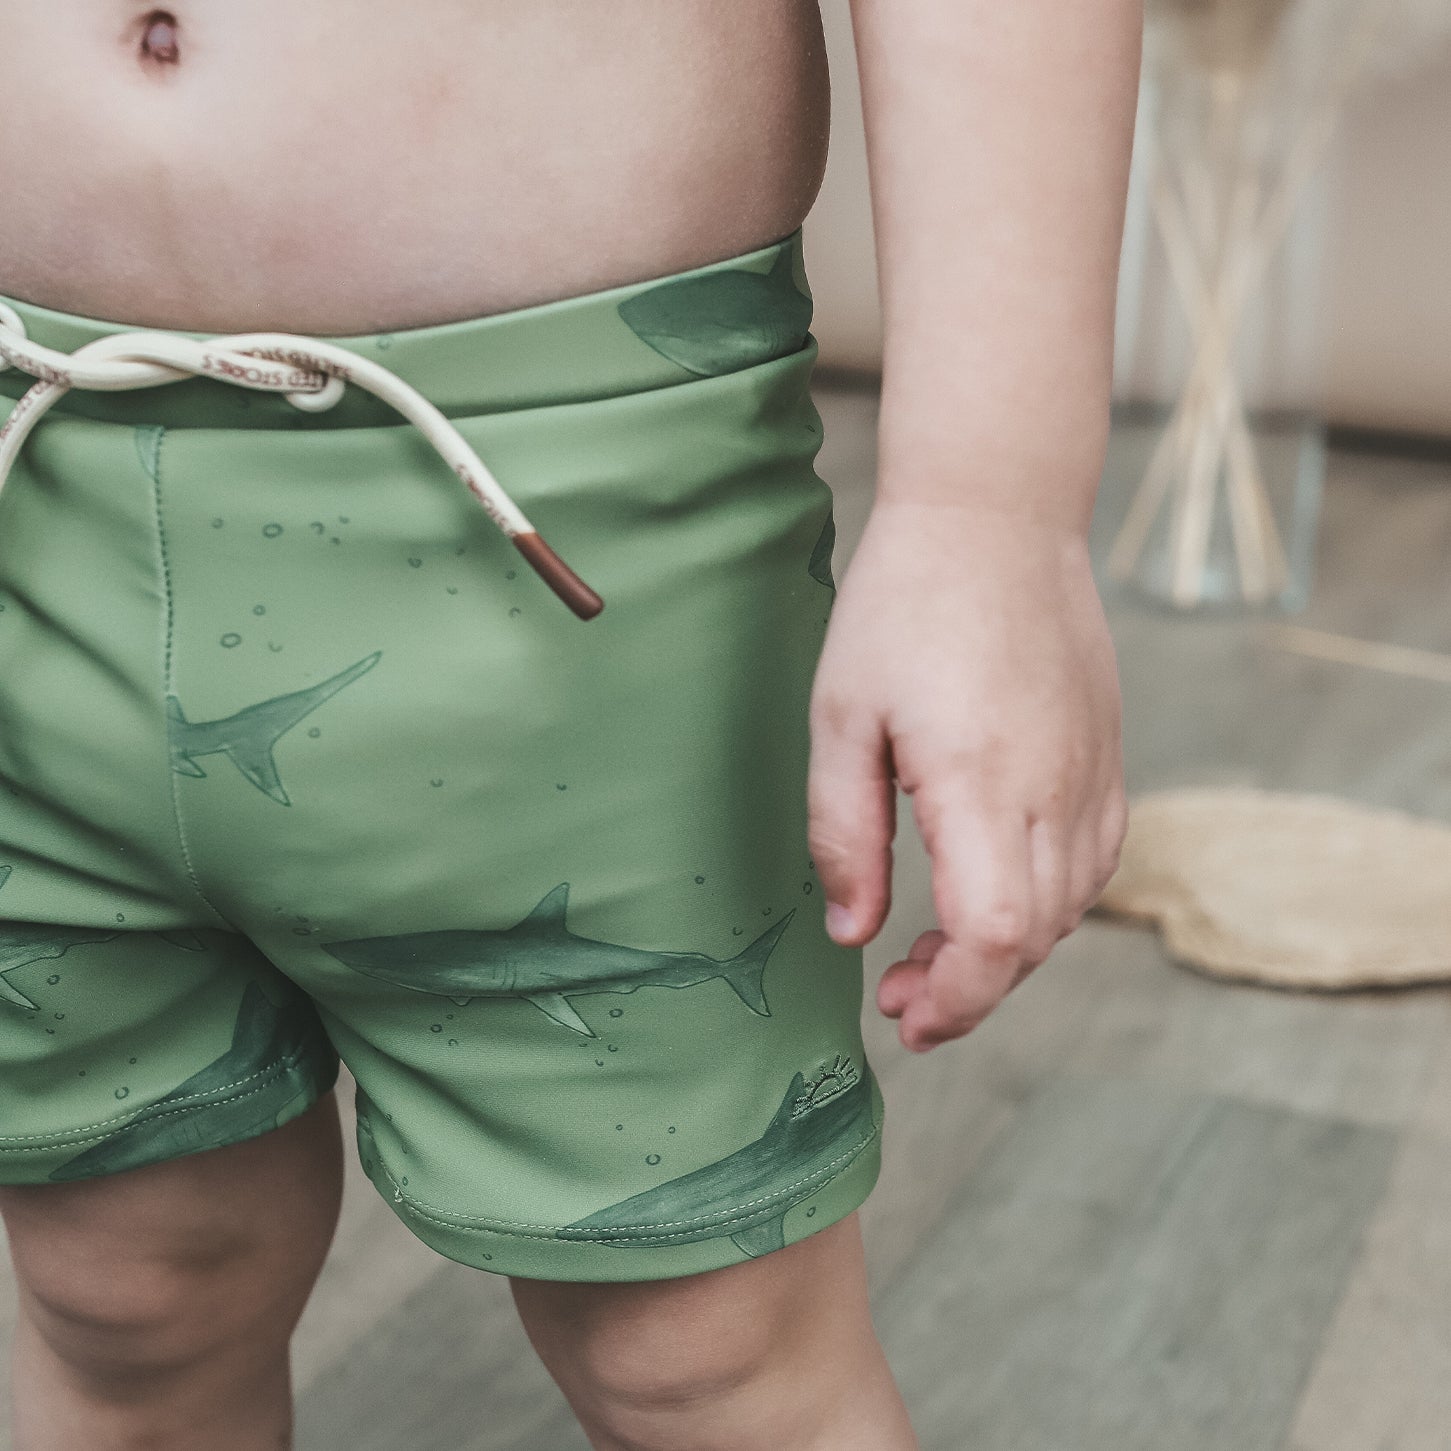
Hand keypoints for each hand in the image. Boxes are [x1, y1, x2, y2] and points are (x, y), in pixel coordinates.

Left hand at [806, 498, 1126, 1051]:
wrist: (996, 515)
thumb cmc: (903, 605)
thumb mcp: (840, 717)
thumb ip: (842, 835)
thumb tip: (853, 934)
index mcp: (981, 783)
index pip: (997, 938)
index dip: (958, 1001)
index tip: (904, 1017)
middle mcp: (1055, 788)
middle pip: (1034, 938)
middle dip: (969, 989)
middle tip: (897, 992)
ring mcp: (1094, 770)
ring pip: (1069, 906)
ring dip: (1007, 950)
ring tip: (938, 950)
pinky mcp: (1107, 752)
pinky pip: (1094, 858)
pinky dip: (1047, 901)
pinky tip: (995, 890)